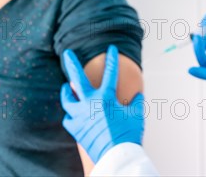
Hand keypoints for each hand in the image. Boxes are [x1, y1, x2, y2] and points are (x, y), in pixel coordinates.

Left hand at [60, 46, 144, 162]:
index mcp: (106, 97)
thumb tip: (139, 95)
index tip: (111, 48)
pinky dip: (71, 115)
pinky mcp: (75, 128)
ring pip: (67, 100)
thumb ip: (137, 102)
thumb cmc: (128, 135)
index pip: (110, 72)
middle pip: (77, 79)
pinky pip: (68, 118)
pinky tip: (73, 114)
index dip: (112, 58)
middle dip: (72, 64)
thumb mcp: (136, 115)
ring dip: (67, 92)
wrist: (116, 156)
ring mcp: (80, 116)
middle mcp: (90, 103)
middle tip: (67, 54)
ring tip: (66, 87)